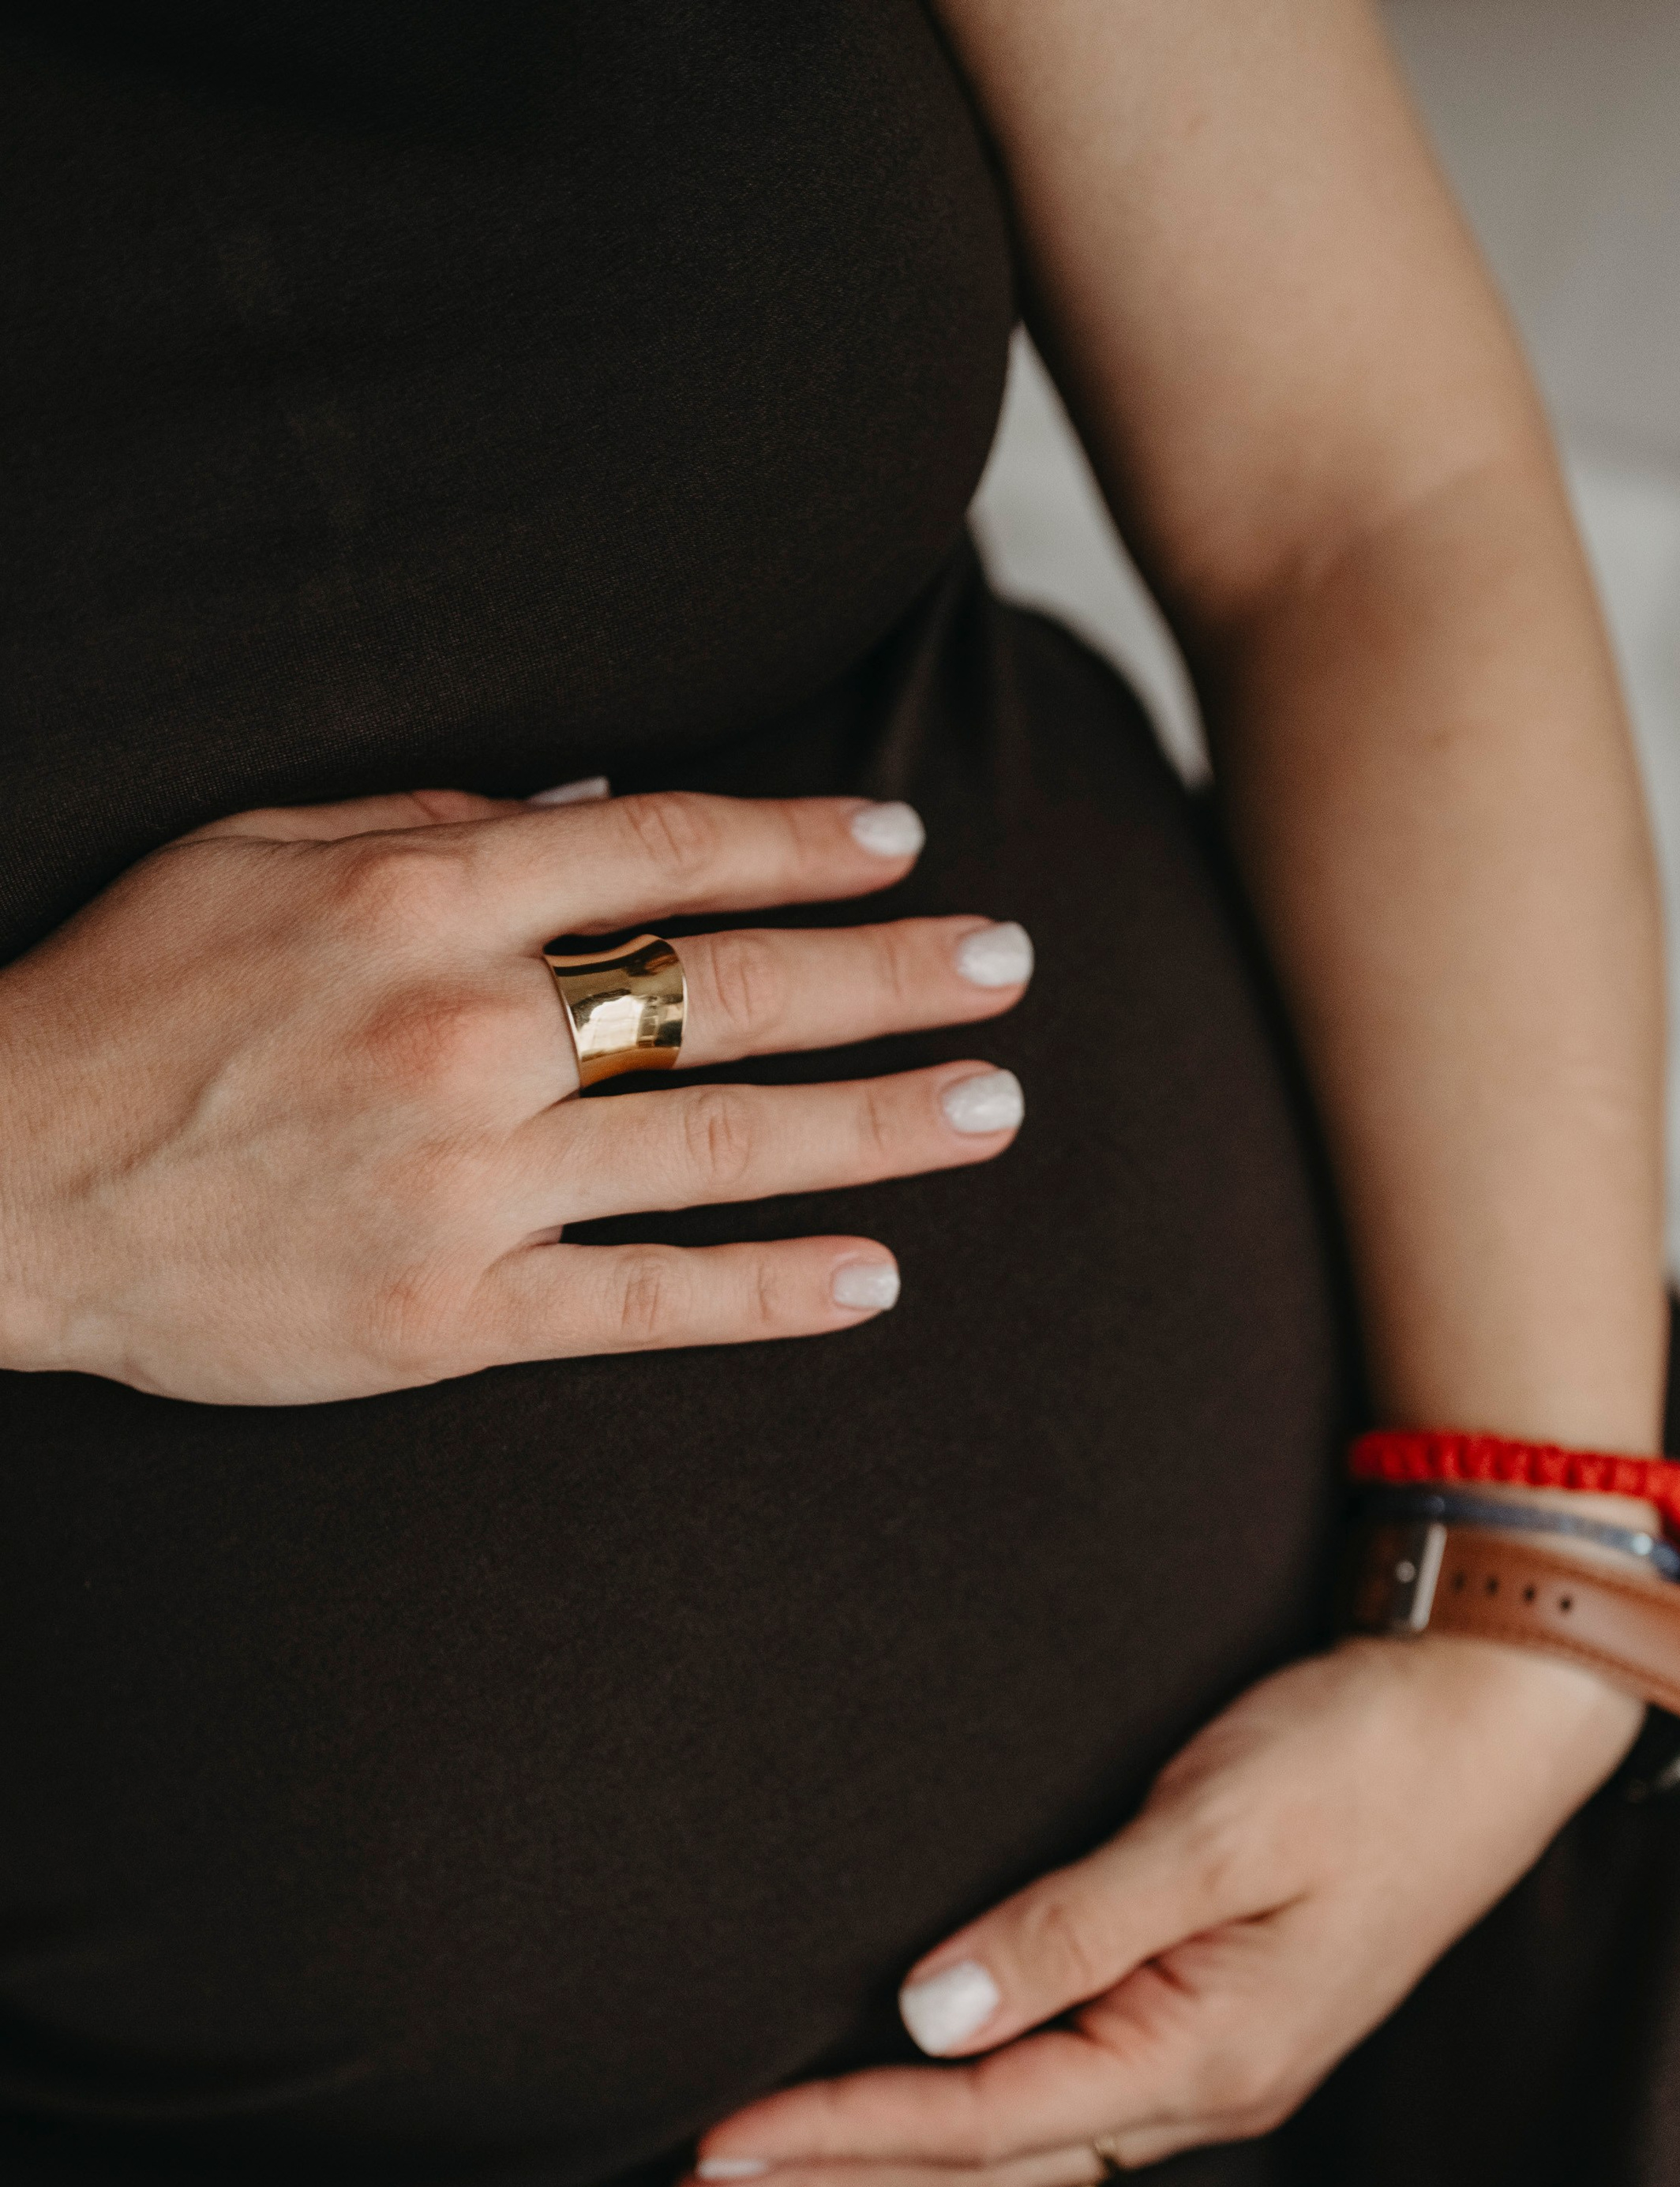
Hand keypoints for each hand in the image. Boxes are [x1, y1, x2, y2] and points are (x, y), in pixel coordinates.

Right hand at [0, 783, 1030, 1401]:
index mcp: (421, 902)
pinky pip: (644, 1299)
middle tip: (1009, 967)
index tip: (901, 842)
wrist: (6, 1179)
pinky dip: (767, 1289)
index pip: (663, 854)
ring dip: (878, 1122)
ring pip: (719, 1143)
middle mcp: (466, 1033)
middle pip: (731, 992)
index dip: (801, 844)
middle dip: (891, 975)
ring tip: (993, 1106)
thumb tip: (595, 811)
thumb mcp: (258, 852)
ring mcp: (466, 1182)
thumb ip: (436, 827)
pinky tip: (874, 1276)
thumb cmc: (130, 999)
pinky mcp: (447, 1312)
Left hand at [676, 1632, 1642, 2186]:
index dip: (840, 2132)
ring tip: (766, 2178)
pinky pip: (1059, 2110)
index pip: (980, 2122)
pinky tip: (907, 2117)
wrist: (1497, 1723)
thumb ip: (1072, 1925)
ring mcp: (1216, 2068)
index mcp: (1207, 2057)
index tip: (718, 2143)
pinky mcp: (1215, 2024)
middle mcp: (1207, 2091)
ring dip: (886, 2164)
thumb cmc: (1367, 1757)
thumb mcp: (1218, 1827)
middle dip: (834, 2183)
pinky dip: (958, 2126)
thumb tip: (931, 2014)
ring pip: (1019, 2152)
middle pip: (985, 2169)